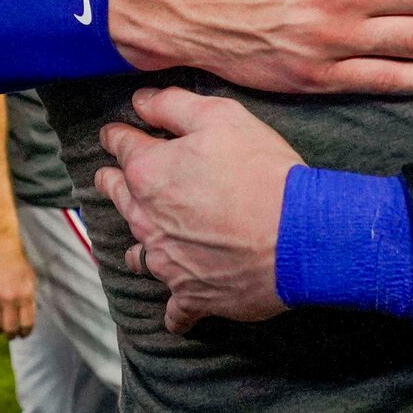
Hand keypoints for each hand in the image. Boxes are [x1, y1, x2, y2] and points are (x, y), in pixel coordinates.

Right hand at [0, 236, 36, 338]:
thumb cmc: (16, 259)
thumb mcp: (30, 279)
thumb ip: (28, 299)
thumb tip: (25, 318)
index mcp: (25, 294)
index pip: (26, 324)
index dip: (24, 333)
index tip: (22, 334)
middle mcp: (9, 298)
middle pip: (9, 329)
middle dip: (10, 335)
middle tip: (9, 333)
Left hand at [97, 88, 304, 331]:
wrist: (300, 234)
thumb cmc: (262, 171)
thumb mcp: (220, 116)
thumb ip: (172, 105)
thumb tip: (139, 101)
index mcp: (149, 172)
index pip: (119, 146)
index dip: (118, 136)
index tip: (116, 134)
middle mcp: (147, 219)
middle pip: (116, 196)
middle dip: (113, 182)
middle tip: (113, 178)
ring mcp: (168, 262)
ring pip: (137, 255)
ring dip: (139, 244)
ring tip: (146, 240)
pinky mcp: (193, 295)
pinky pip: (174, 311)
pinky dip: (175, 310)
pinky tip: (176, 310)